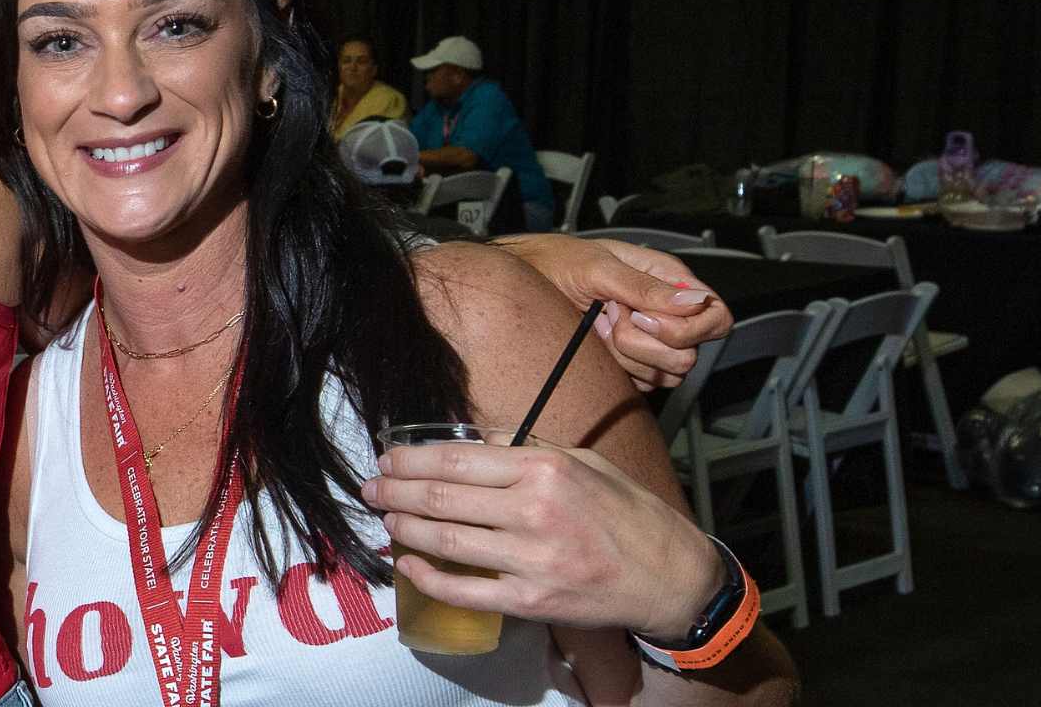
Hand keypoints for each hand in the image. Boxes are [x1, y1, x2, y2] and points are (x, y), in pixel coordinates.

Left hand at [365, 438, 725, 641]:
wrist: (670, 576)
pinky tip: (408, 563)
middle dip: (394, 490)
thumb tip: (472, 441)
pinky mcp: (531, 600)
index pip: (456, 460)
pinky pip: (465, 590)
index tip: (388, 458)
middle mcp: (533, 510)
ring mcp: (530, 559)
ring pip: (445, 540)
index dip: (411, 460)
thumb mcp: (583, 462)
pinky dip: (428, 577)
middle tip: (371, 487)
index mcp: (543, 469)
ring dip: (405, 528)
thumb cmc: (626, 512)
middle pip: (441, 498)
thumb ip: (526, 450)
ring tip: (386, 517)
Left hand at [493, 235, 729, 389]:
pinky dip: (617, 369)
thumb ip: (645, 286)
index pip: (717, 317)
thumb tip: (695, 301)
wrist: (525, 282)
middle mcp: (666, 314)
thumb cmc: (558, 262)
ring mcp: (651, 343)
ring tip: (599, 325)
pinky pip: (642, 385)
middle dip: (644, 343)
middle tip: (611, 317)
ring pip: (666, 374)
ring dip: (626, 355)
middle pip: (690, 355)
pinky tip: (597, 344)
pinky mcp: (633, 366)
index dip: (691, 328)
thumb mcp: (598, 267)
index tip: (645, 319)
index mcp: (669, 282)